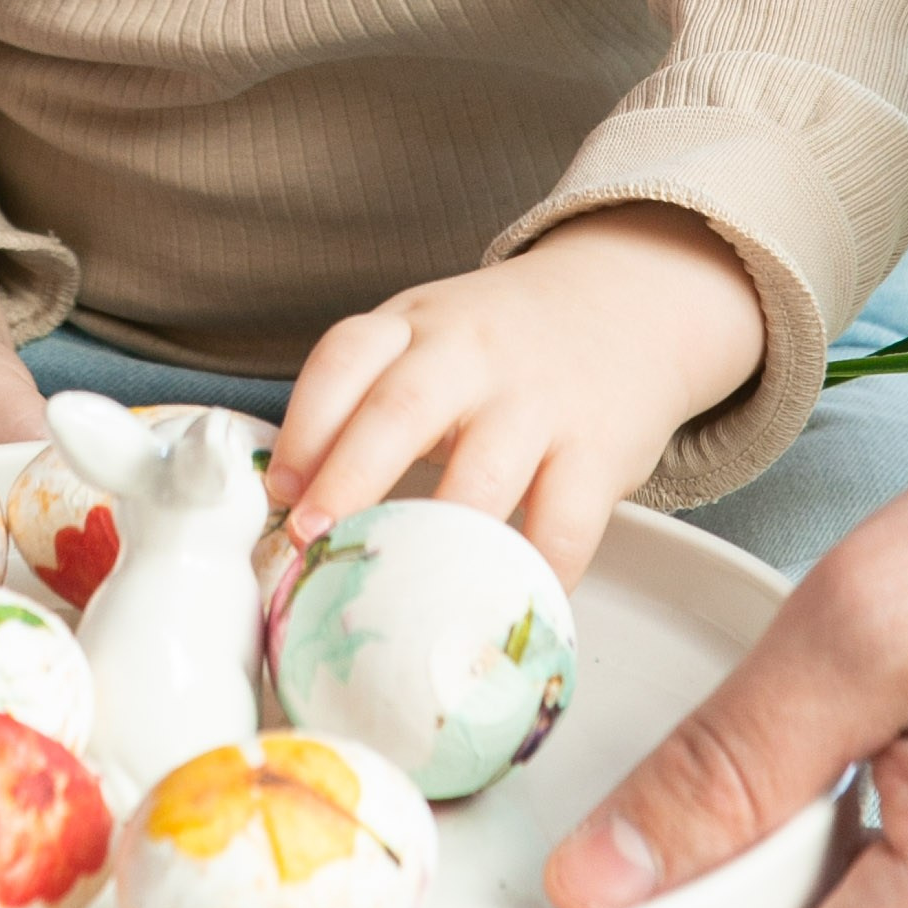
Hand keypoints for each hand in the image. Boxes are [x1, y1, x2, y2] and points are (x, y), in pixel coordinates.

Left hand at [265, 207, 765, 580]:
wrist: (624, 301)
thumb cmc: (499, 345)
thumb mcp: (427, 341)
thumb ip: (367, 403)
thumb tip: (291, 513)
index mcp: (413, 326)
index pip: (347, 356)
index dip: (306, 424)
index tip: (283, 492)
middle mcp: (470, 354)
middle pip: (401, 408)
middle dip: (350, 477)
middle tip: (315, 538)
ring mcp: (537, 401)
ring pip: (483, 473)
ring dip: (434, 538)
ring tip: (399, 593)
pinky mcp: (598, 451)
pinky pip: (563, 524)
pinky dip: (531, 574)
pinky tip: (500, 606)